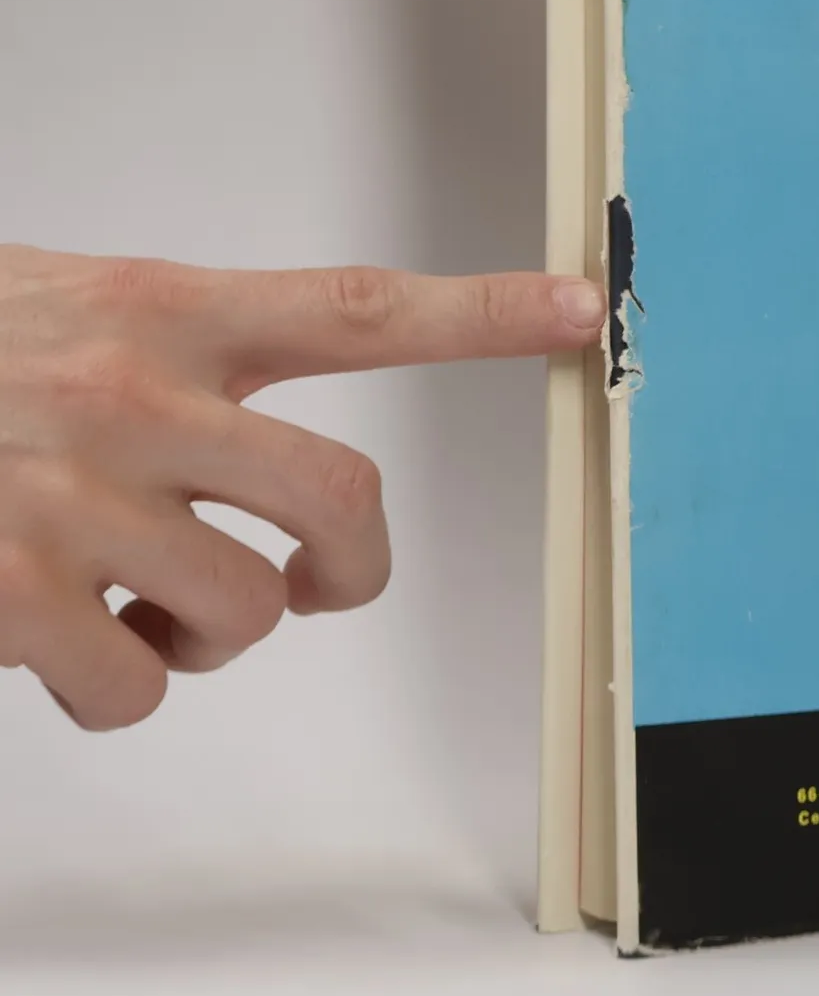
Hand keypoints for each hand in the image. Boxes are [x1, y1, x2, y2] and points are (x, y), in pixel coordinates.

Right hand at [0, 245, 603, 729]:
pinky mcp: (9, 594)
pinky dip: (119, 685)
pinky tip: (64, 638)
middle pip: (343, 497)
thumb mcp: (72, 306)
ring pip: (246, 612)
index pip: (359, 305)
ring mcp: (74, 500)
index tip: (584, 306)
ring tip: (139, 597)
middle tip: (317, 578)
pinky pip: (137, 690)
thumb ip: (183, 351)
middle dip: (355, 561)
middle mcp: (138, 398)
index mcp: (167, 311)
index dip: (488, 311)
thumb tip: (271, 432)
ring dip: (214, 632)